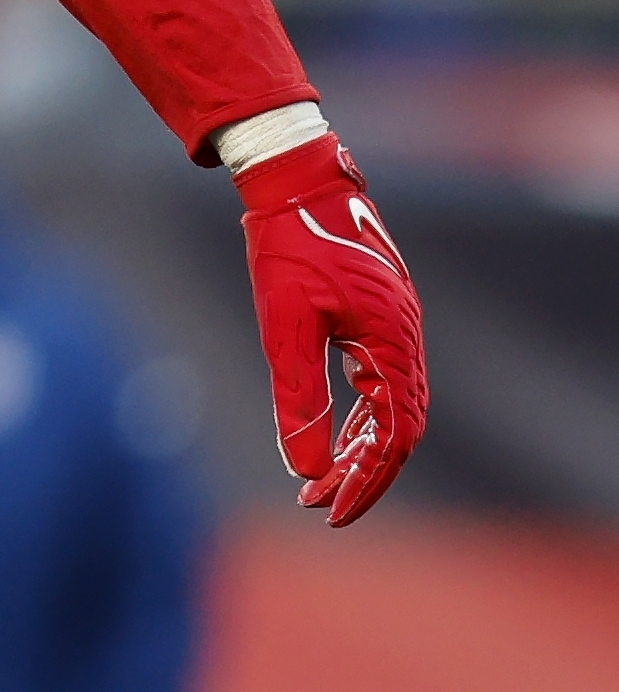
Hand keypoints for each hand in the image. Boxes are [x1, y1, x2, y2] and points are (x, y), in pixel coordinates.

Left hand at [235, 131, 426, 524]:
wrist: (297, 182)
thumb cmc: (289, 245)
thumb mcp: (284, 324)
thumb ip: (298, 397)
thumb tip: (305, 466)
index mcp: (393, 347)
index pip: (394, 438)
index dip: (366, 479)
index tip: (330, 510)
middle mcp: (407, 342)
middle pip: (398, 432)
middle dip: (361, 473)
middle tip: (317, 504)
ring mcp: (398, 331)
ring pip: (392, 409)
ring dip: (361, 448)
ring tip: (318, 480)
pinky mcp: (382, 320)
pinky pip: (383, 383)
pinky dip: (363, 416)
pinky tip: (337, 433)